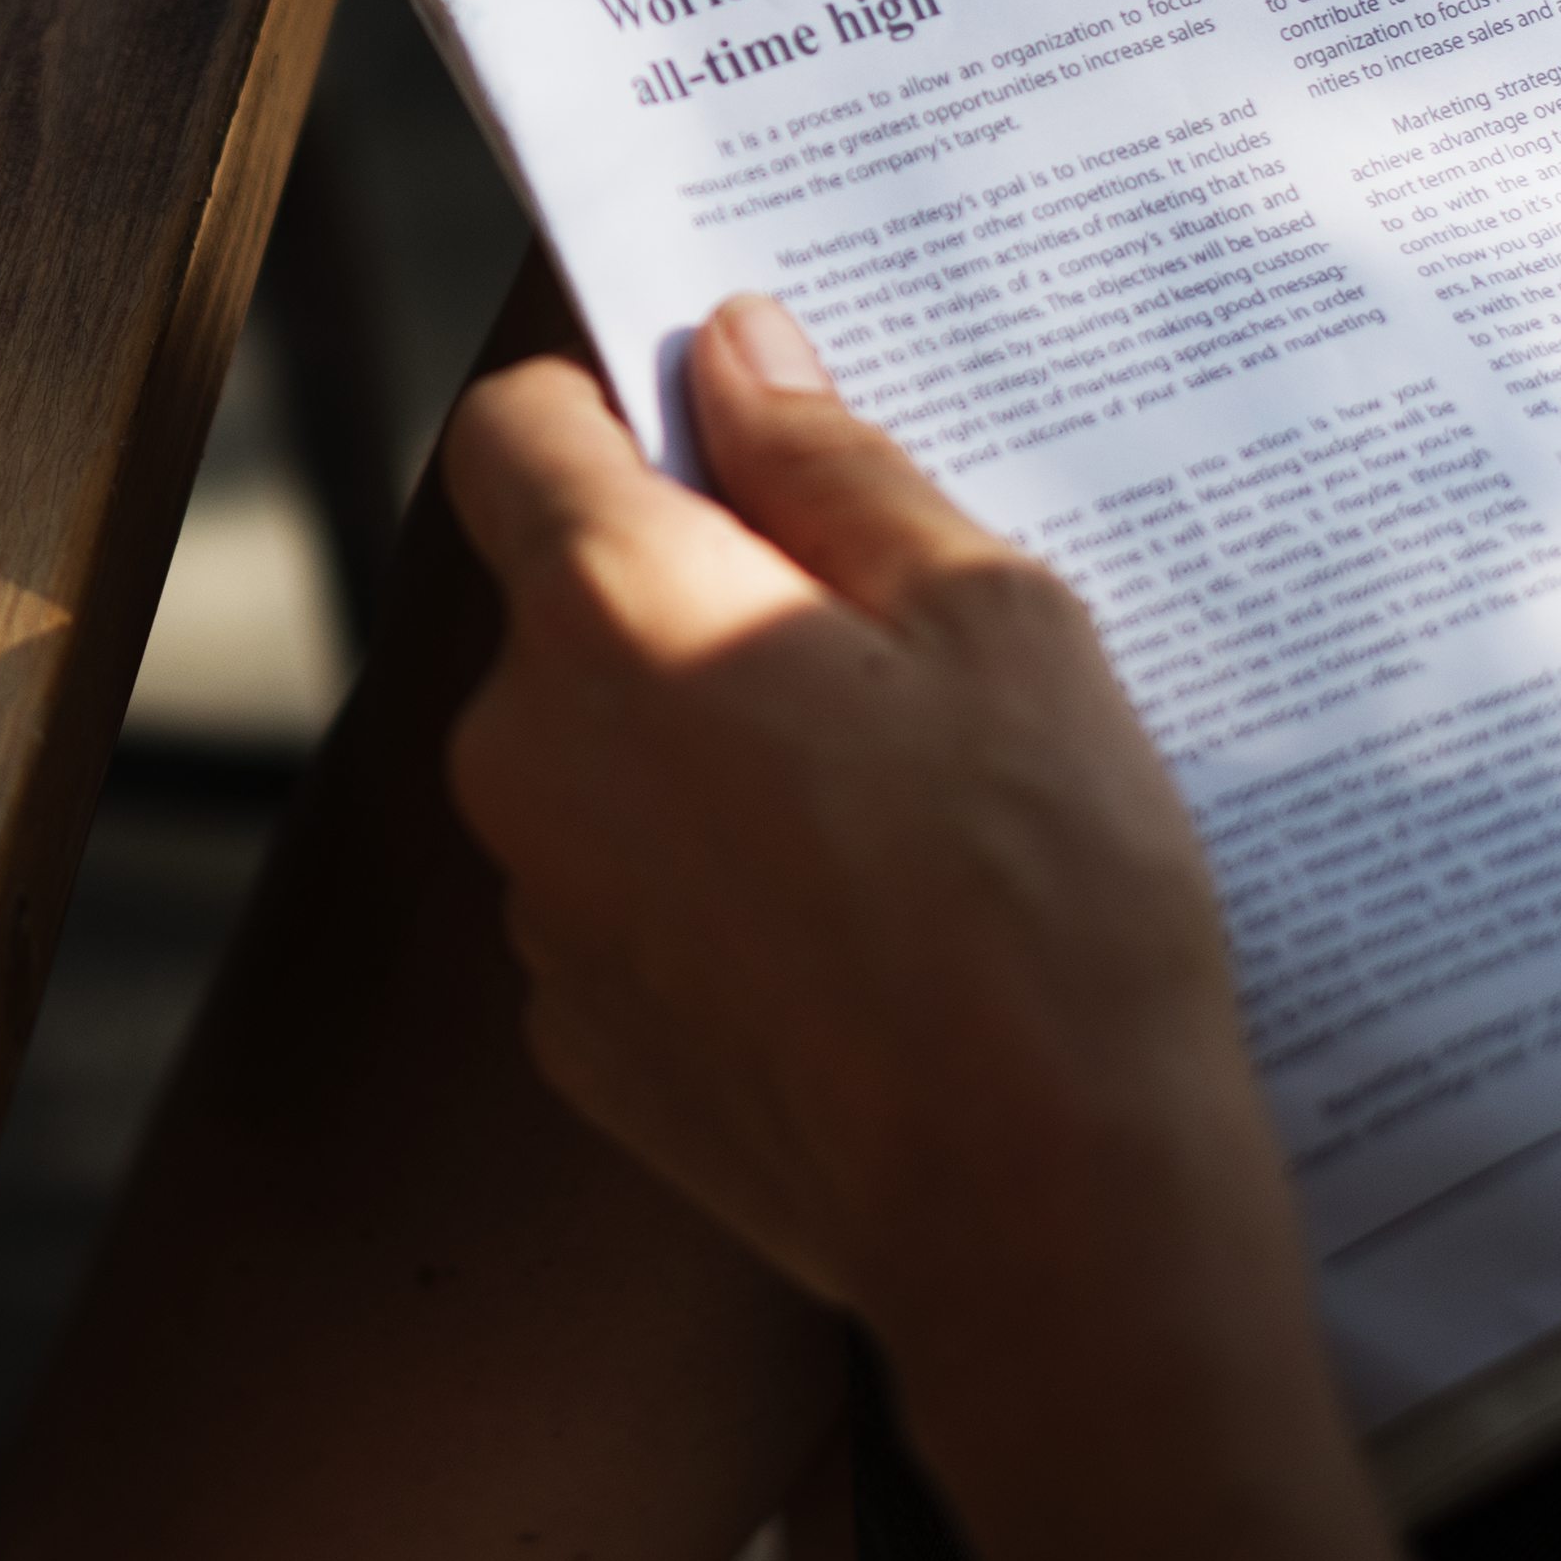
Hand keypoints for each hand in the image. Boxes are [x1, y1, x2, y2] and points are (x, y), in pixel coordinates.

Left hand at [436, 292, 1277, 1331]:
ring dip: (698, 748)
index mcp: (607, 610)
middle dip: (688, 590)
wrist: (1045, 1209)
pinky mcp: (577, 1039)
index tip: (729, 431)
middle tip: (876, 645)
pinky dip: (703, 892)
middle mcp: (522, 752)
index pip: (514, 426)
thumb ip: (832, 464)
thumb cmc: (1043, 890)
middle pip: (560, 602)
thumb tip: (737, 351)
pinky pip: (619, 903)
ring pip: (595, 759)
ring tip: (888, 814)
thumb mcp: (992, 616)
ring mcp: (537, 909)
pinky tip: (850, 938)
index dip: (613, 404)